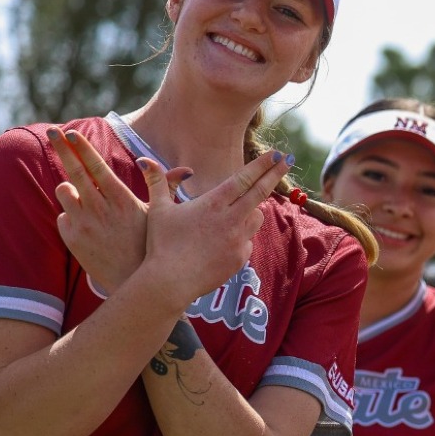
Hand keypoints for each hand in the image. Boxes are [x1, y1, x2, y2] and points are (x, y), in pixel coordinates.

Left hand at [51, 127, 151, 292]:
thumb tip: (186, 170)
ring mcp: (83, 223)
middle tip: (52, 131)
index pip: (96, 166)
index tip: (69, 133)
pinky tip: (89, 226)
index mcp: (121, 200)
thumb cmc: (150, 245)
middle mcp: (99, 209)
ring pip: (64, 190)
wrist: (134, 282)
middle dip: (62, 147)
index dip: (81, 147)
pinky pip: (63, 215)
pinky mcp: (71, 238)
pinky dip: (72, 215)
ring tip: (86, 198)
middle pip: (74, 170)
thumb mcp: (160, 216)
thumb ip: (167, 187)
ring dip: (71, 189)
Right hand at [137, 150, 289, 309]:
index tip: (277, 154)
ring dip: (252, 209)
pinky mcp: (241, 258)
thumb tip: (146, 160)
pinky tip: (223, 241)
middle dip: (275, 174)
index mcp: (212, 204)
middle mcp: (230, 219)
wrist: (170, 281)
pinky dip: (241, 236)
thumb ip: (158, 183)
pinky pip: (247, 241)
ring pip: (256, 217)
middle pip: (260, 192)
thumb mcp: (158, 210)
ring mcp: (238, 240)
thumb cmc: (161, 244)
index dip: (262, 165)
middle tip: (288, 161)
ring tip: (238, 210)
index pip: (244, 179)